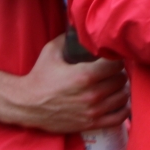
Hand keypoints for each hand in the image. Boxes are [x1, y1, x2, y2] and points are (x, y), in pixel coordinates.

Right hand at [5, 37, 128, 133]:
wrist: (26, 105)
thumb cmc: (39, 77)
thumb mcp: (51, 52)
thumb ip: (68, 38)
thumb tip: (81, 26)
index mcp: (85, 75)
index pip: (117, 64)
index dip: (117, 59)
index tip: (112, 58)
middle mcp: (92, 94)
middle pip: (121, 80)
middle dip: (119, 73)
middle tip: (113, 71)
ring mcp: (93, 111)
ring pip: (123, 97)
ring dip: (121, 90)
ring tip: (115, 85)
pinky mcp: (91, 123)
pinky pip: (119, 117)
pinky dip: (123, 109)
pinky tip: (118, 102)